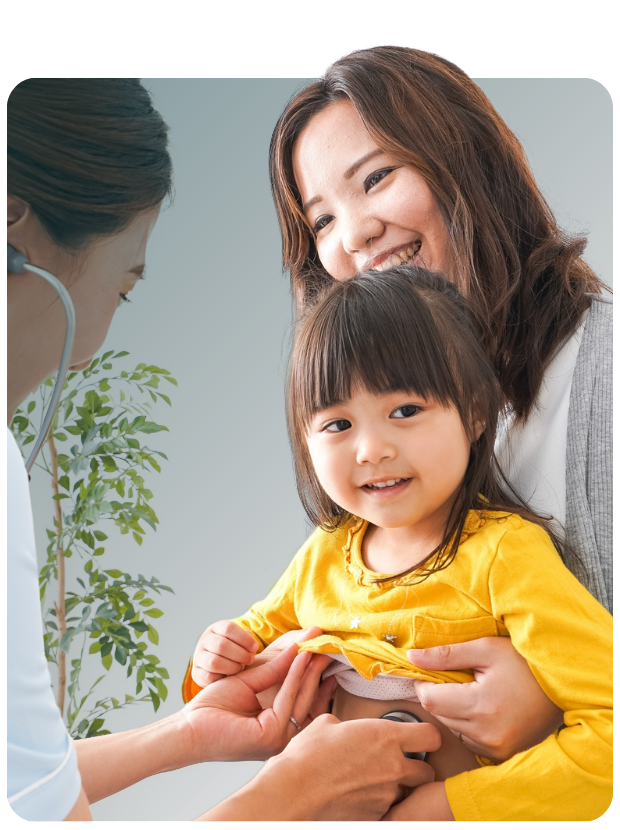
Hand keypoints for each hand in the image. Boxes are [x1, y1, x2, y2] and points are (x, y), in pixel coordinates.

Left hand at [183, 642, 333, 761]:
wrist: (189, 728)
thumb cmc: (213, 709)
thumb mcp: (249, 684)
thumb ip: (273, 672)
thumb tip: (298, 651)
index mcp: (277, 731)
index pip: (302, 701)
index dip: (314, 677)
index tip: (323, 654)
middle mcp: (282, 739)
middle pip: (306, 698)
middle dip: (317, 669)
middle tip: (327, 645)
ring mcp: (278, 740)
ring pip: (300, 697)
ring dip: (308, 668)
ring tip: (316, 645)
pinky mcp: (271, 736)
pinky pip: (287, 698)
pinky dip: (294, 675)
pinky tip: (300, 657)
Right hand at [191, 620, 259, 686]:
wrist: (217, 665)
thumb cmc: (234, 650)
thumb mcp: (239, 639)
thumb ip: (247, 639)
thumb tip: (252, 646)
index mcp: (215, 628)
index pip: (228, 628)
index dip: (244, 638)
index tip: (255, 648)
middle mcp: (204, 640)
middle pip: (221, 645)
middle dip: (240, 654)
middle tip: (250, 660)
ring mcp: (198, 657)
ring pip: (214, 662)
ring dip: (232, 667)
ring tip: (240, 668)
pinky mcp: (196, 673)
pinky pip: (208, 677)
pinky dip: (222, 678)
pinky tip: (229, 677)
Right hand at [219, 715, 440, 822]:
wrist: (294, 792)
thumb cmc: (307, 755)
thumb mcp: (328, 723)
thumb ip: (349, 725)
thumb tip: (347, 729)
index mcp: (385, 736)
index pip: (430, 736)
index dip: (426, 736)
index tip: (419, 737)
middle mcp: (393, 766)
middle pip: (427, 772)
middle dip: (417, 768)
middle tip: (401, 764)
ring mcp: (386, 795)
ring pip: (407, 793)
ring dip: (397, 787)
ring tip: (374, 781)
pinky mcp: (376, 816)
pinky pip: (387, 808)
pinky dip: (378, 803)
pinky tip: (359, 795)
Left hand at [408, 637, 564, 760]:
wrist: (563, 686)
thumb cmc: (525, 662)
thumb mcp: (485, 649)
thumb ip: (446, 655)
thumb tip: (413, 657)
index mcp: (481, 705)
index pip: (430, 700)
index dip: (423, 684)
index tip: (428, 672)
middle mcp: (486, 733)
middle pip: (440, 715)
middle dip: (440, 695)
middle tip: (455, 678)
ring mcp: (495, 747)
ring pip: (453, 729)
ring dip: (453, 711)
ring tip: (472, 691)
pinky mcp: (502, 754)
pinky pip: (470, 740)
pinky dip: (469, 725)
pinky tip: (483, 708)